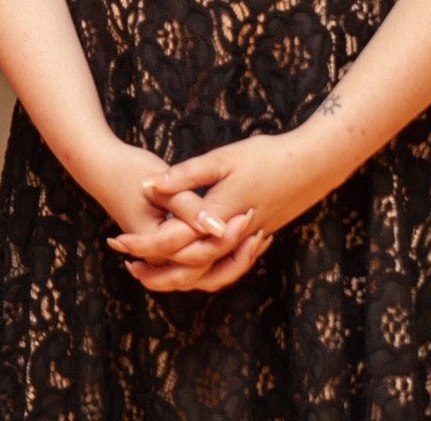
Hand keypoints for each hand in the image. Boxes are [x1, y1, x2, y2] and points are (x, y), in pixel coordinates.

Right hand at [66, 138, 254, 293]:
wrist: (101, 167)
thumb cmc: (128, 170)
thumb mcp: (160, 185)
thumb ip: (189, 207)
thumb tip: (218, 227)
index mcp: (154, 242)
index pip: (198, 254)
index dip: (227, 238)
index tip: (250, 214)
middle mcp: (157, 257)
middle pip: (204, 273)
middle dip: (234, 255)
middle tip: (259, 229)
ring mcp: (162, 255)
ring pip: (203, 275)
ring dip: (231, 261)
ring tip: (257, 238)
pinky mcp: (168, 247)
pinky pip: (199, 264)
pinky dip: (221, 256)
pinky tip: (242, 239)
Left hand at [144, 129, 350, 291]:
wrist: (312, 165)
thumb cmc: (266, 156)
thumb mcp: (222, 159)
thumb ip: (185, 176)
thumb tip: (149, 185)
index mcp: (218, 217)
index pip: (172, 242)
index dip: (142, 244)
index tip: (117, 242)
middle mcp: (232, 238)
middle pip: (188, 268)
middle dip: (156, 270)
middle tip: (129, 267)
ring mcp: (246, 243)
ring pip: (208, 273)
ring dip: (180, 275)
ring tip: (156, 269)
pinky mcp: (256, 240)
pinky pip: (226, 266)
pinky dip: (206, 269)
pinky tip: (194, 261)